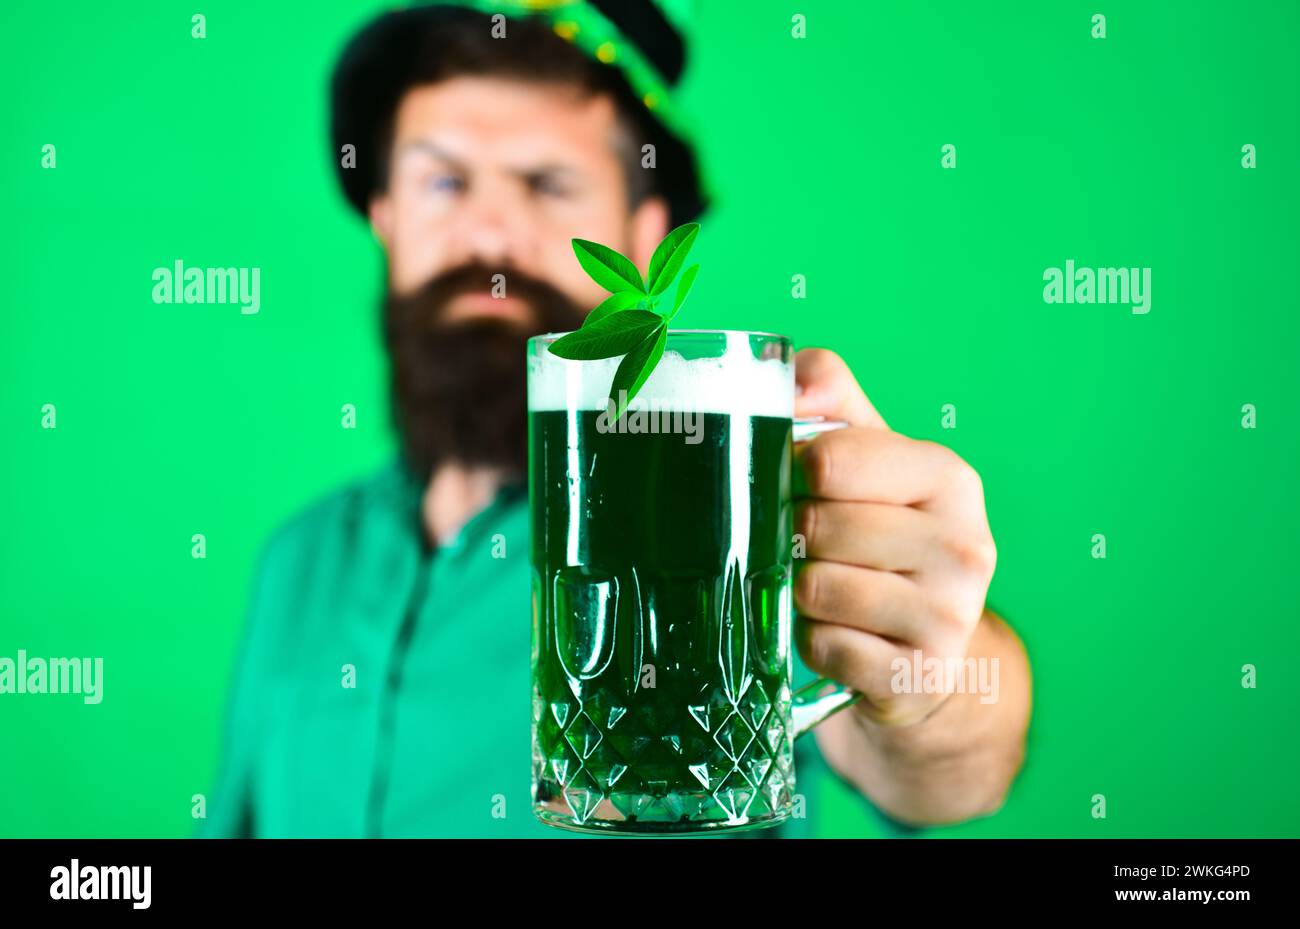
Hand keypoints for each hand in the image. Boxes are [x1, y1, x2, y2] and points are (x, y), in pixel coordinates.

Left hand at [792, 349, 996, 727]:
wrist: (923, 649)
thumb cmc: (881, 537)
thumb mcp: (864, 456)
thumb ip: (828, 395)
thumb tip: (792, 382)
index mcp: (948, 477)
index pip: (831, 459)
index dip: (794, 472)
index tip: (801, 485)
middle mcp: (966, 544)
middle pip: (821, 525)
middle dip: (797, 537)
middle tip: (812, 547)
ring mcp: (952, 615)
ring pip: (819, 587)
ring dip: (802, 592)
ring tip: (827, 589)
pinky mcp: (922, 674)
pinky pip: (826, 647)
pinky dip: (815, 643)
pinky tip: (841, 634)